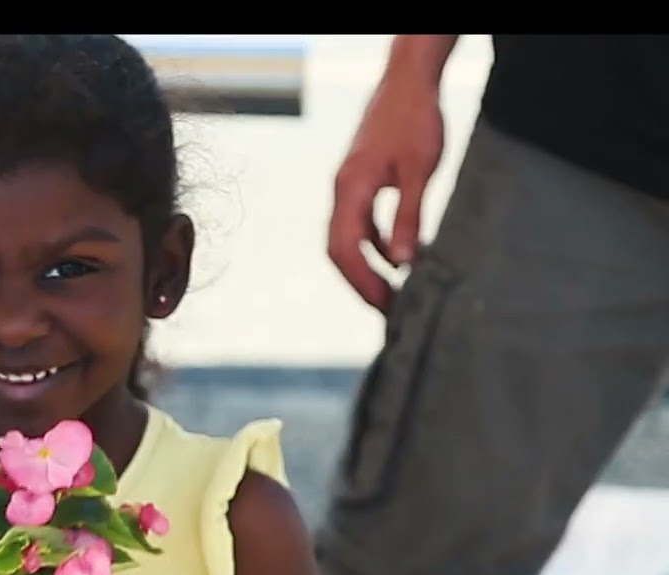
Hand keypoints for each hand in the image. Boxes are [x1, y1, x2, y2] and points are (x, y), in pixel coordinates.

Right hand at [328, 78, 443, 312]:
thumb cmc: (414, 120)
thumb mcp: (418, 171)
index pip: (345, 249)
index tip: (385, 304)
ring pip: (348, 239)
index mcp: (351, 189)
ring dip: (367, 266)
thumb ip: (407, 217)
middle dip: (361, 282)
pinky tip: (399, 256)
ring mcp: (349, 188)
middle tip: (388, 308)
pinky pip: (360, 224)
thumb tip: (404, 263)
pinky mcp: (361, 183)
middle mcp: (342, 191)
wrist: (406, 82)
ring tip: (394, 290)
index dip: (362, 281)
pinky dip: (375, 245)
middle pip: (339, 250)